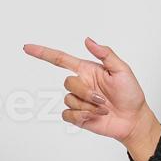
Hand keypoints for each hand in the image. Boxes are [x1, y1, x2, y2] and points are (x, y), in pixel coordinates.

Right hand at [22, 36, 154, 145]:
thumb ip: (105, 54)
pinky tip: (95, 116)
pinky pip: (67, 114)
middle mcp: (80, 84)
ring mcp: (78, 101)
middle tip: (104, 99)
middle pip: (67, 82)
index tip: (27, 48)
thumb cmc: (130, 94)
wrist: (133, 119)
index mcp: (87, 70)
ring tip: (103, 108)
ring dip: (88, 106)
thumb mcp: (122, 70)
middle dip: (86, 92)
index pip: (60, 59)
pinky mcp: (77, 116)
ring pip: (69, 99)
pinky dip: (82, 116)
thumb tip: (88, 40)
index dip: (43, 53)